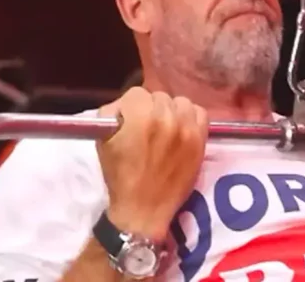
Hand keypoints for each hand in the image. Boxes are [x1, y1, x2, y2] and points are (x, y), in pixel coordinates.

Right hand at [95, 87, 207, 240]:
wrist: (144, 209)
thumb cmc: (120, 176)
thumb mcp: (103, 141)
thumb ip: (111, 113)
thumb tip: (123, 105)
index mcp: (140, 116)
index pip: (136, 94)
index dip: (129, 108)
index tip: (128, 122)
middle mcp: (167, 118)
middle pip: (159, 97)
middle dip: (150, 109)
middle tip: (146, 129)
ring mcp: (187, 128)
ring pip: (180, 102)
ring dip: (171, 112)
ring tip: (165, 129)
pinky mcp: (201, 140)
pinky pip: (200, 113)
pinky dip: (190, 118)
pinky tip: (181, 130)